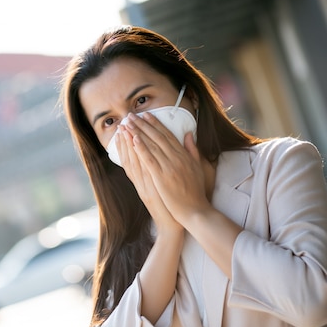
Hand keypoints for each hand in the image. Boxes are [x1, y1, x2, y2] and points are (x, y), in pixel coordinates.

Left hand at [124, 112, 211, 226]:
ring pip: (151, 146)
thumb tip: (189, 134)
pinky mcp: (161, 177)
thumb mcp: (198, 167)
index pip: (167, 135)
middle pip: (157, 137)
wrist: (195, 211)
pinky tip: (133, 139)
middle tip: (131, 115)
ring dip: (138, 133)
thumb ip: (193, 150)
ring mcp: (169, 167)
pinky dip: (141, 149)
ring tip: (127, 123)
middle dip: (143, 125)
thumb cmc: (196, 191)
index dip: (156, 124)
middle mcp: (176, 158)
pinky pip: (149, 160)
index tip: (146, 115)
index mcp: (184, 155)